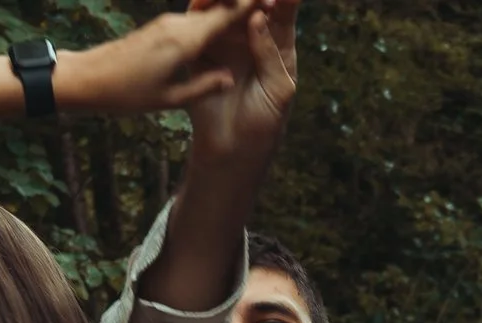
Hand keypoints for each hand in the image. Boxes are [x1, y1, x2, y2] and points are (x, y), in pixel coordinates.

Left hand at [59, 1, 267, 116]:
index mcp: (184, 42)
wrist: (86, 78)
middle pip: (219, 7)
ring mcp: (167, 24)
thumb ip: (203, 87)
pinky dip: (213, 20)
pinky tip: (224, 27)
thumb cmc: (126, 94)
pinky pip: (194, 20)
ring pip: (207, 12)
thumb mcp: (169, 99)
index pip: (227, 16)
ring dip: (229, 10)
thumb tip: (231, 78)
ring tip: (253, 11)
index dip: (252, 5)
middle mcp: (177, 26)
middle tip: (272, 1)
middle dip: (244, 3)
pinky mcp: (159, 28)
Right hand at [184, 0, 298, 159]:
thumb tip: (257, 16)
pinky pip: (197, 25)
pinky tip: (205, 6)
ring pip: (222, 8)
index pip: (281, 12)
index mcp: (276, 44)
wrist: (232, 149)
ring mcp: (223, 40)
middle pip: (249, 2)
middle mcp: (248, 36)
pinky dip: (201, 12)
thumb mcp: (279, 89)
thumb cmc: (264, 122)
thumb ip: (269, 53)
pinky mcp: (198, 50)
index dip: (284, 0)